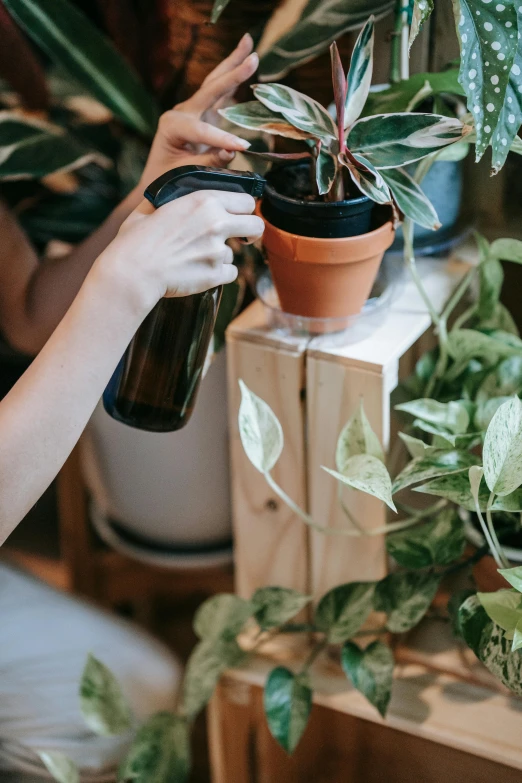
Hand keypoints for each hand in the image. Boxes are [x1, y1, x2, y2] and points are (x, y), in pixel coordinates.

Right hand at [98, 190, 263, 310]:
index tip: (238, 215)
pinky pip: (231, 273)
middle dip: (251, 231)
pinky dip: (220, 274)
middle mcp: (217, 223)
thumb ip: (172, 198)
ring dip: (223, 256)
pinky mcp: (215, 275)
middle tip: (242, 237)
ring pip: (237, 253)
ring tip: (199, 258)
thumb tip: (175, 191)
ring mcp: (217, 251)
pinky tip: (201, 272)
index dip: (244, 209)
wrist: (132, 272)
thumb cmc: (136, 239)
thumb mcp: (151, 206)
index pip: (246, 201)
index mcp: (204, 200)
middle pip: (257, 225)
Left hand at [140, 34, 257, 187]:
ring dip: (233, 64)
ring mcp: (192, 111)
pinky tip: (243, 65)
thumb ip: (209, 162)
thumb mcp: (185, 174)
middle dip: (233, 72)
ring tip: (248, 43)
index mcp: (172, 125)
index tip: (243, 147)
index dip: (223, 138)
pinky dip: (233, 80)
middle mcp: (181, 112)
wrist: (157, 182)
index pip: (202, 129)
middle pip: (211, 88)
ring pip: (215, 84)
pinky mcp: (202, 115)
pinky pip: (220, 95)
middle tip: (253, 55)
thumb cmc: (168, 181)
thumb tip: (234, 150)